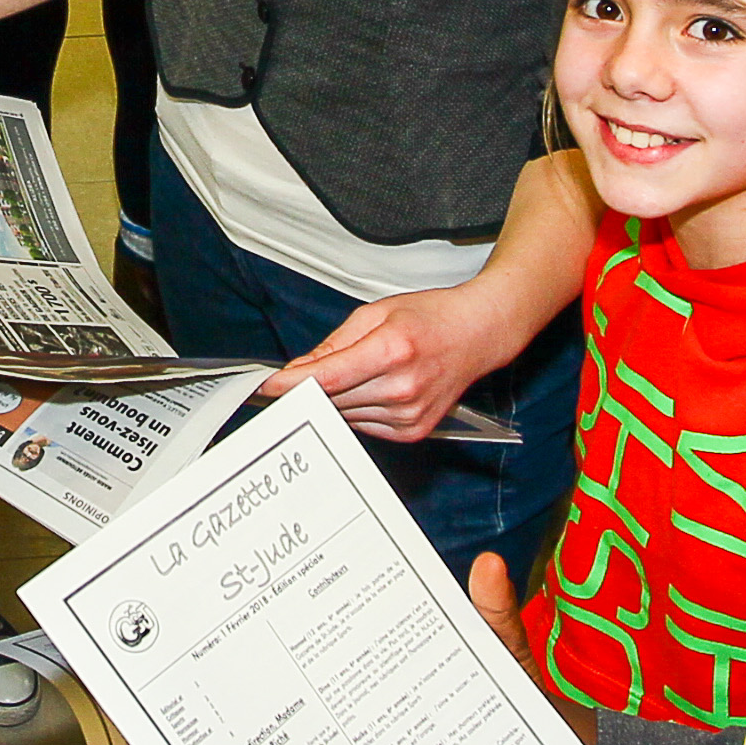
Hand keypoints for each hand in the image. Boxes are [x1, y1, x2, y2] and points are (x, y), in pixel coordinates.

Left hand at [269, 283, 528, 443]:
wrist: (479, 334)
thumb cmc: (431, 317)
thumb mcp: (377, 313)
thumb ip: (333, 344)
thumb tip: (298, 370)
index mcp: (393, 350)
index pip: (328, 378)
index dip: (291, 384)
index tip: (266, 387)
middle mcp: (403, 387)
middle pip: (333, 400)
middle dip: (308, 390)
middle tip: (292, 380)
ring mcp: (410, 413)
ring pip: (345, 415)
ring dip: (335, 401)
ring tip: (354, 374)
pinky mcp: (413, 431)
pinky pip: (364, 426)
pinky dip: (356, 410)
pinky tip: (370, 390)